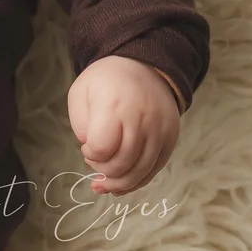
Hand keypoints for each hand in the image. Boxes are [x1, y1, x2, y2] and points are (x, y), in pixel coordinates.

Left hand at [67, 56, 178, 195]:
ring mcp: (160, 130)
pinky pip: (155, 170)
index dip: (90, 154)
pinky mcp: (171, 138)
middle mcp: (142, 119)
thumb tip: (94, 153)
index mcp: (115, 106)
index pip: (101, 148)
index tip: (86, 145)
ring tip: (102, 184)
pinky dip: (137, 182)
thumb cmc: (105, 82)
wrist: (144, 65)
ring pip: (140, 172)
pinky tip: (120, 185)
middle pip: (121, 164)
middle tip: (94, 159)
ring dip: (118, 184)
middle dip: (102, 170)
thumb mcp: (80, 93)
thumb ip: (80, 126)